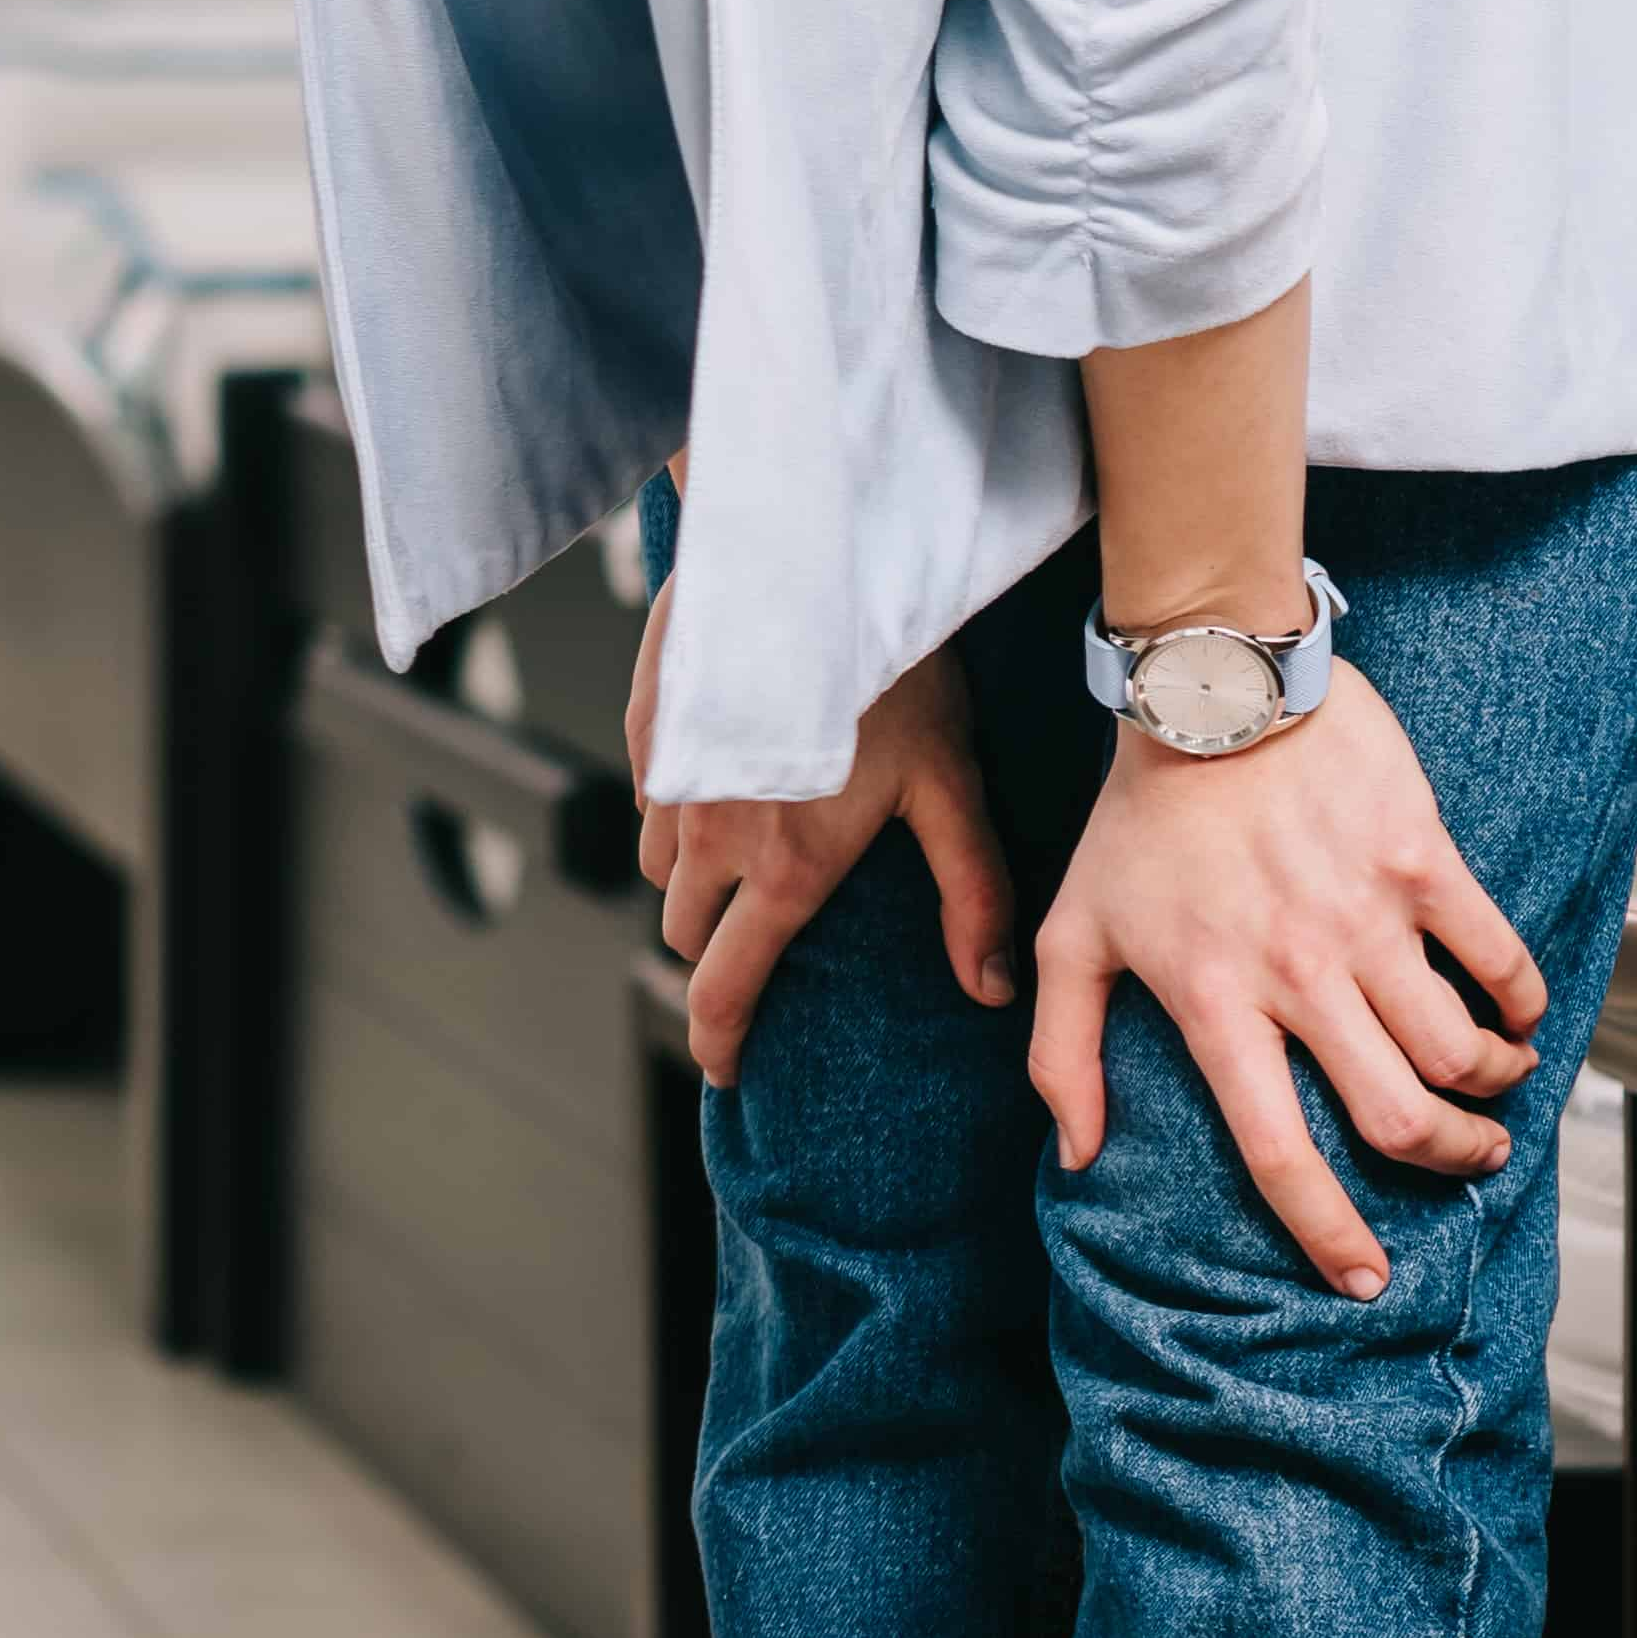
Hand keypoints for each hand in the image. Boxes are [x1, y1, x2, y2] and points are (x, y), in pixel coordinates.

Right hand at [634, 584, 1016, 1089]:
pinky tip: (726, 779)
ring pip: (660, 868)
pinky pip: (651, 799)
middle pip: (685, 933)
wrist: (804, 571)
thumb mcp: (952, 786)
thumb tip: (989, 990)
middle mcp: (709, 841)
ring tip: (745, 857)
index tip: (724, 1066)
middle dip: (715, 952)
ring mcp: (669, 785)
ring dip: (694, 880)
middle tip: (755, 945)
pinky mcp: (647, 731)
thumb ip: (971, 895)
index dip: (719, 1038)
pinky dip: (678, 812)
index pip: (726, 985)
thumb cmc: (893, 678)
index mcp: (783, 872)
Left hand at [1029, 682, 1541, 1301]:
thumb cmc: (1138, 818)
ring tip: (1493, 1086)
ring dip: (1492, 1087)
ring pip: (1460, 1050)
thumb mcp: (1070, 933)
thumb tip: (1075, 1152)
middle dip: (1447, 1160)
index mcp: (1213, 1002)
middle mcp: (1297, 974)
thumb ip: (1062, 1051)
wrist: (1208, 689)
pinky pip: (1499, 958)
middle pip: (1399, 1117)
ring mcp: (1366, 919)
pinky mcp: (1423, 863)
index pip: (1279, 1151)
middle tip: (1465, 1160)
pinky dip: (1525, 1004)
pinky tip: (1519, 1014)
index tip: (1365, 1279)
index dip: (1327, 1230)